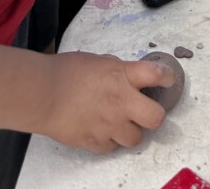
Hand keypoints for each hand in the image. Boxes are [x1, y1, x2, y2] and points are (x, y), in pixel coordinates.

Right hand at [36, 52, 172, 151]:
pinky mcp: (95, 143)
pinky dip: (110, 140)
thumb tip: (127, 77)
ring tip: (120, 122)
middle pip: (156, 118)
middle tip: (147, 110)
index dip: (167, 77)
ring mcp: (109, 125)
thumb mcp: (98, 61)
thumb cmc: (66, 71)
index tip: (167, 79)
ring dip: (131, 130)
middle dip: (155, 115)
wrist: (42, 94)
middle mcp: (121, 102)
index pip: (157, 75)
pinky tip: (101, 129)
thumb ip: (117, 70)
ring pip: (135, 138)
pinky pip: (112, 147)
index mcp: (123, 76)